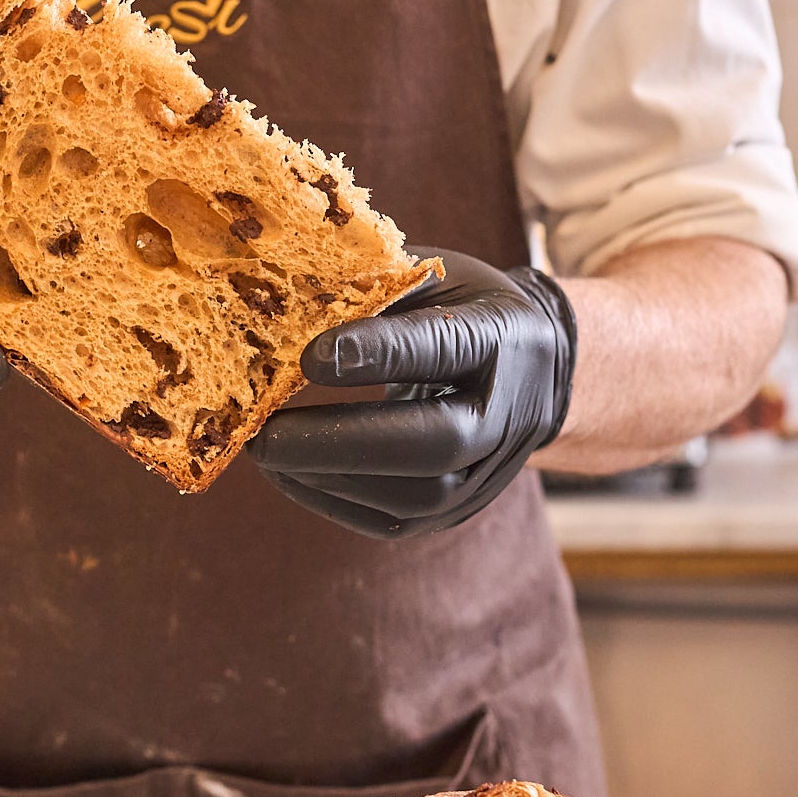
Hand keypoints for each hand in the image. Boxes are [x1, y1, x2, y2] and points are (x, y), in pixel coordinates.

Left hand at [250, 252, 576, 538]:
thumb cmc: (463, 309)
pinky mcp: (457, 510)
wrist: (534, 372)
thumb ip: (375, 285)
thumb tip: (286, 293)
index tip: (308, 356)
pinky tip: (287, 473)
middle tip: (263, 435)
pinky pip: (392, 520)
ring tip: (263, 452)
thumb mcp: (434, 276)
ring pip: (412, 496)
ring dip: (326, 477)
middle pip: (434, 445)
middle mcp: (506, 414)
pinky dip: (331, 499)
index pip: (441, 349)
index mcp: (500, 336)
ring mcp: (486, 473)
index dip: (378, 354)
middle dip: (341, 442)